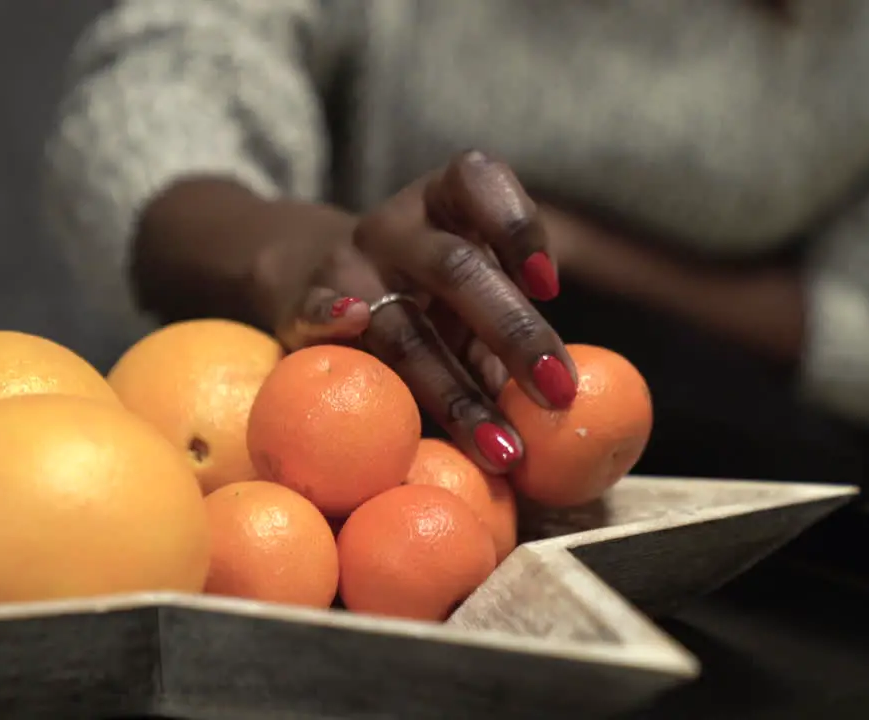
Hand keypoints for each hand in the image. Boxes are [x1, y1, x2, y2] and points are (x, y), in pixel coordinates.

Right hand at [245, 152, 578, 473]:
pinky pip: (313, 311)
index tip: (549, 285)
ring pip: (402, 326)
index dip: (517, 225)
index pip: (479, 182)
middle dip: (513, 333)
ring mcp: (347, 265)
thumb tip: (569, 417)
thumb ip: (505, 336)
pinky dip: (330, 315)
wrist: (313, 275)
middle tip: (559, 393)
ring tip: (502, 450)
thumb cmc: (421, 293)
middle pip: (457, 269)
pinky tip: (351, 324)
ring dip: (455, 392)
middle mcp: (395, 227)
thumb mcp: (466, 292)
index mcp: (442, 202)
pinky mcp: (299, 303)